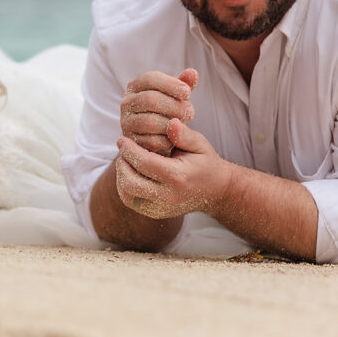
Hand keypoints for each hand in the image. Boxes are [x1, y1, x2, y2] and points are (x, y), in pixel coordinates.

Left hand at [114, 117, 231, 219]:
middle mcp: (169, 196)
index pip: (144, 163)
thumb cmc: (205, 162)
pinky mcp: (157, 213)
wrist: (216, 190)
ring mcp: (162, 208)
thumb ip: (183, 134)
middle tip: (124, 151)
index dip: (128, 150)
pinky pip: (132, 202)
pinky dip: (125, 187)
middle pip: (130, 183)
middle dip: (122, 164)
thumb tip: (171, 122)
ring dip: (121, 176)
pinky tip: (130, 173)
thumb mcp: (200, 144)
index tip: (121, 139)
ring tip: (126, 162)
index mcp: (178, 177)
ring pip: (127, 195)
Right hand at [120, 69, 197, 155]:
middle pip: (150, 99)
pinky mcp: (131, 142)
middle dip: (174, 106)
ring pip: (150, 121)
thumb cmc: (168, 111)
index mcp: (135, 86)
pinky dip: (167, 140)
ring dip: (171, 124)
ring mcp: (126, 122)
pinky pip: (151, 141)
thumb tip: (192, 73)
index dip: (170, 84)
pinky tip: (176, 138)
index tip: (187, 92)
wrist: (157, 137)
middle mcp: (126, 102)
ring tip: (184, 124)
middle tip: (190, 112)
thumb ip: (184, 84)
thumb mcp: (177, 96)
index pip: (150, 78)